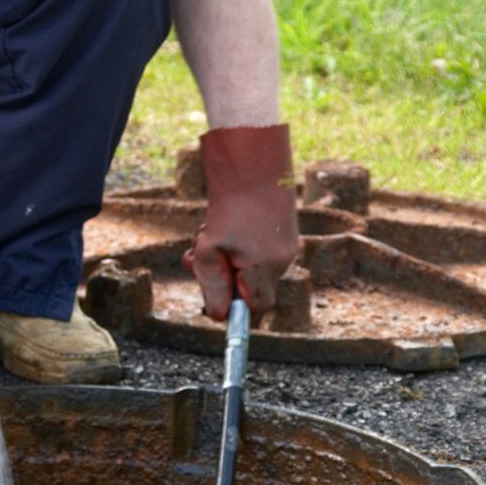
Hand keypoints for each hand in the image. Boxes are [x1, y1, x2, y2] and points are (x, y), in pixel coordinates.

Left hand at [181, 124, 299, 320]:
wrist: (253, 168)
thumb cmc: (227, 210)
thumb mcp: (208, 251)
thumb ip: (213, 286)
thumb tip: (219, 317)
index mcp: (264, 268)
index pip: (257, 308)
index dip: (237, 304)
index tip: (217, 291)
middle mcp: (282, 261)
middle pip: (253, 288)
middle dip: (225, 277)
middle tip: (198, 256)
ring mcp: (288, 247)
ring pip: (253, 268)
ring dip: (229, 257)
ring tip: (210, 231)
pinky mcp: (287, 234)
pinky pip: (261, 252)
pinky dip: (241, 246)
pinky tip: (229, 223)